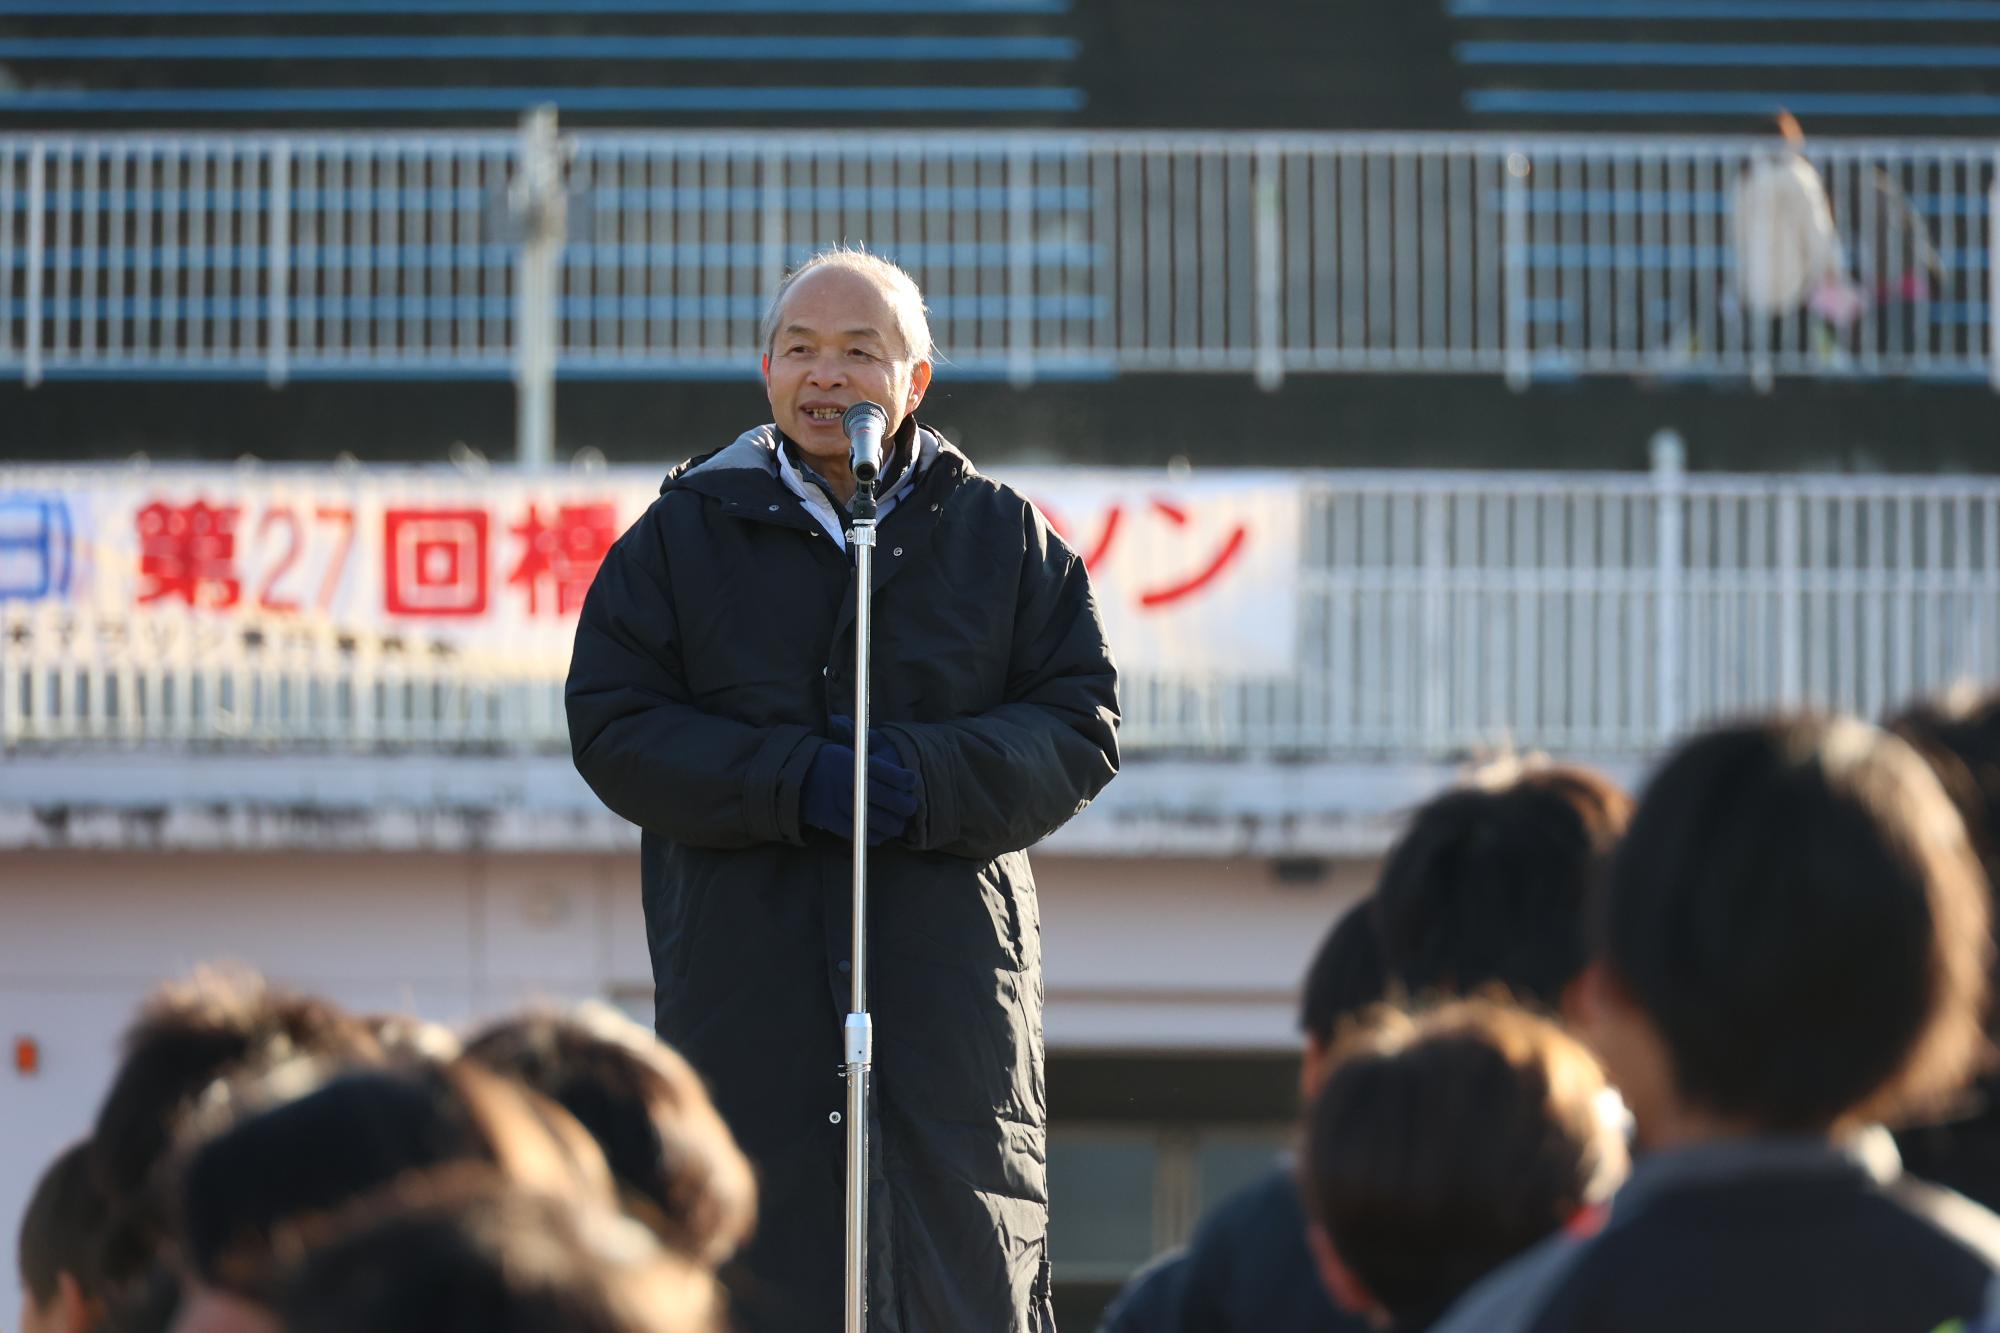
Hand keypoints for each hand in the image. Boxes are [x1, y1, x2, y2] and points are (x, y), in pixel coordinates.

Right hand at [800, 737, 920, 844]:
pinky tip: (881, 830)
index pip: (894, 776)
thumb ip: (876, 760)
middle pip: (892, 800)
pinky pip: (866, 835)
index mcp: (857, 764)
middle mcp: (851, 784)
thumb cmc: (832, 762)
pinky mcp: (836, 823)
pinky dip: (879, 836)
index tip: (911, 781)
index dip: (908, 781)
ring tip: (898, 821)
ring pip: (883, 821)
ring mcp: (843, 805)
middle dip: (907, 804)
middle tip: (910, 804)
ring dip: (897, 824)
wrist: (799, 778)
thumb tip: (908, 777)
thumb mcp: (850, 750)